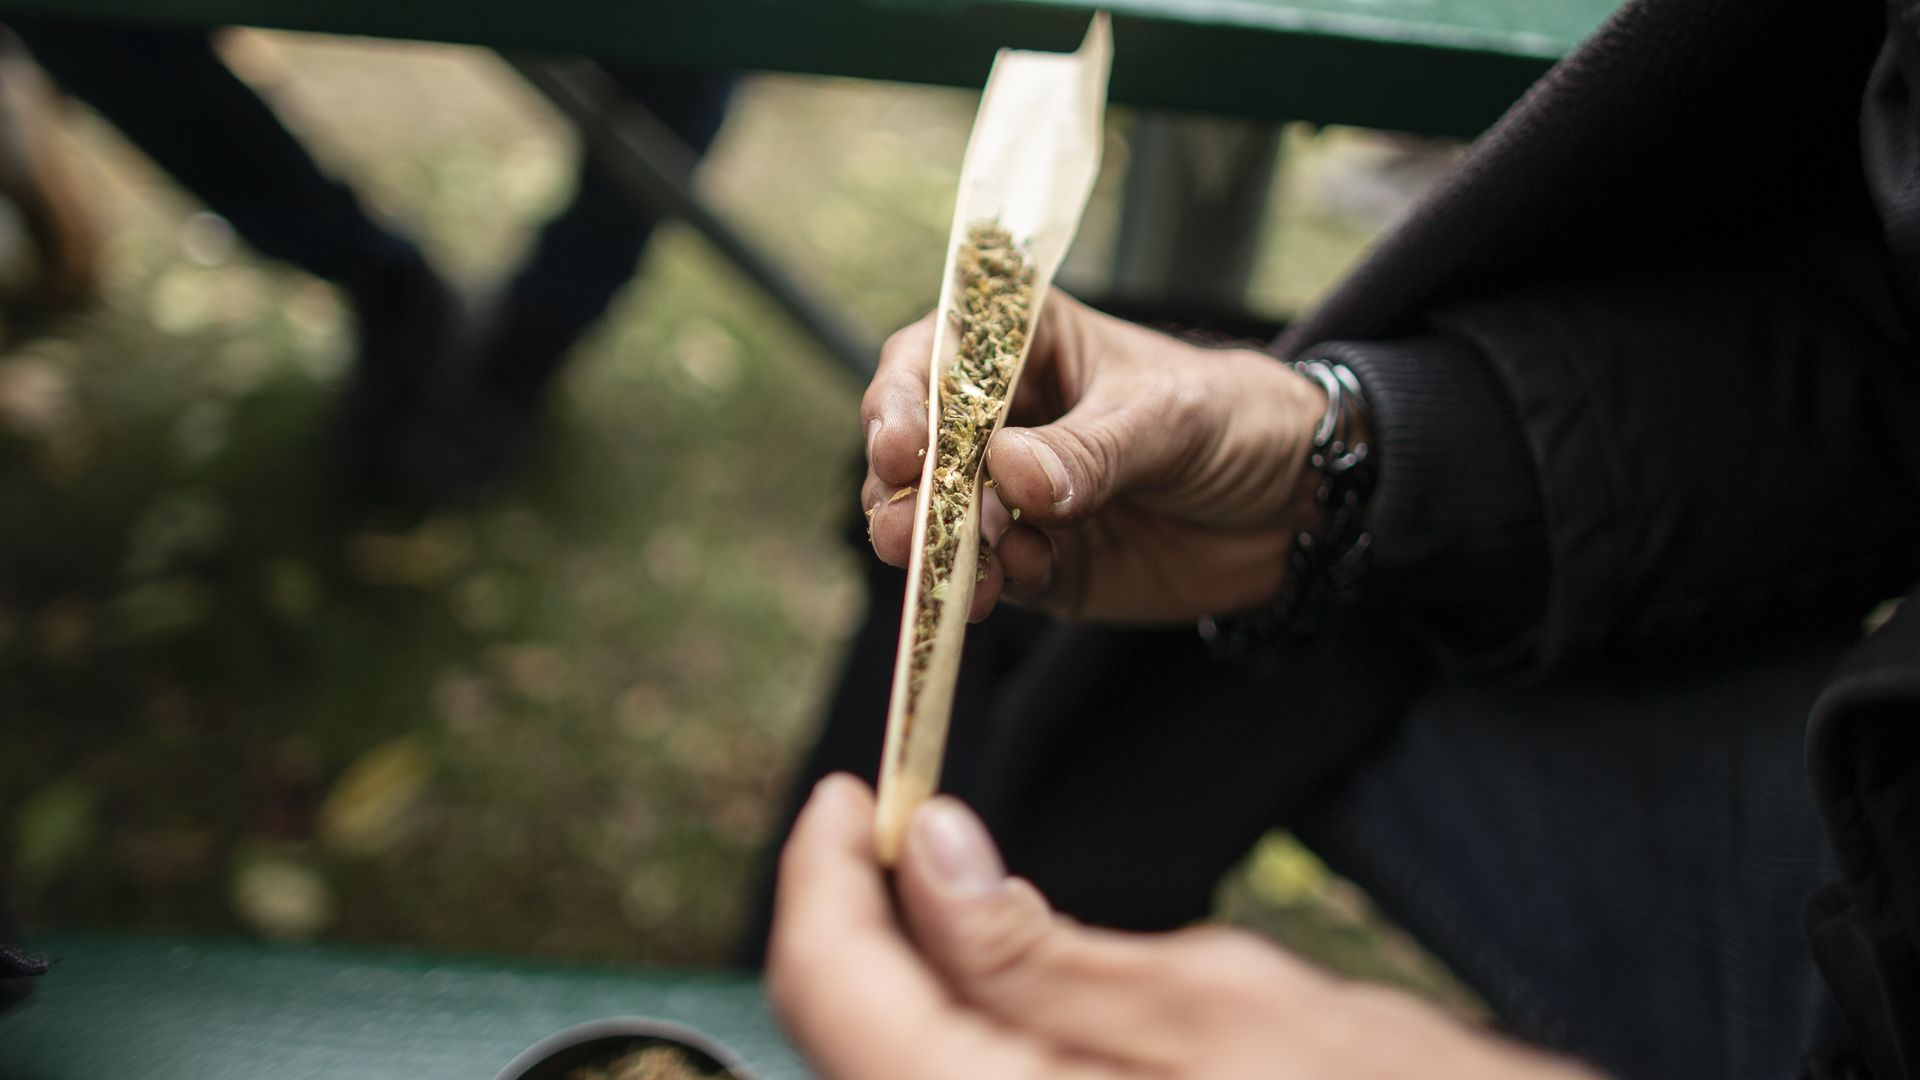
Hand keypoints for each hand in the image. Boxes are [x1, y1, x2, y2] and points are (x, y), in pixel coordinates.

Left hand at [768, 775, 1597, 1079]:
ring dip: (892, 971)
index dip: (820, 879)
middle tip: (894, 822)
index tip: (852, 791)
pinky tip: (991, 966)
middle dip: (850, 921)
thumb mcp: (1220, 1004)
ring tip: (940, 879)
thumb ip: (1037, 951)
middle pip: (843, 1035)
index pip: (836, 994)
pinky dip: (943, 1021)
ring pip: (888, 1065)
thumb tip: (927, 853)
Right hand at [861, 293, 1331, 622]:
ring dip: (937, 548)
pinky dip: (992, 583)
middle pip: (917, 451)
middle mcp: (1002, 421)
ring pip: (939, 522)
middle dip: (905, 492)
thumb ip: (1092, 449)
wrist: (1298, 507)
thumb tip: (1012, 475)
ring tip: (963, 572)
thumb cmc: (1236, 420)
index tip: (900, 448)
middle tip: (906, 529)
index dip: (901, 400)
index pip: (933, 359)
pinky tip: (1021, 580)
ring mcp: (1014, 497)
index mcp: (1024, 348)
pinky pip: (992, 576)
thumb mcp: (1171, 419)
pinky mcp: (1037, 562)